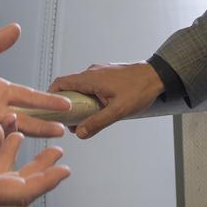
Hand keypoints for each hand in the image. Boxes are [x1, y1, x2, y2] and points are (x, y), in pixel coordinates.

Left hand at [0, 23, 70, 137]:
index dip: (48, 100)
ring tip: (40, 132)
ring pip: (8, 130)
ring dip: (23, 130)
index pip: (29, 97)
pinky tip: (3, 135)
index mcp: (0, 91)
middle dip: (44, 124)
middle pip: (26, 119)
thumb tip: (16, 28)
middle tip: (62, 130)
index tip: (67, 104)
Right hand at [48, 61, 164, 137]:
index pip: (61, 83)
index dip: (51, 95)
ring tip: (84, 120)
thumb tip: (81, 133)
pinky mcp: (107, 75)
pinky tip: (97, 110)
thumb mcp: (118, 111)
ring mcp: (100, 72)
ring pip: (81, 87)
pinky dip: (88, 97)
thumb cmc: (140, 90)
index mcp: (90, 78)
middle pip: (69, 87)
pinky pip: (91, 85)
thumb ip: (98, 122)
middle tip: (68, 122)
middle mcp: (92, 72)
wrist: (157, 75)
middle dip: (66, 105)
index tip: (48, 109)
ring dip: (78, 102)